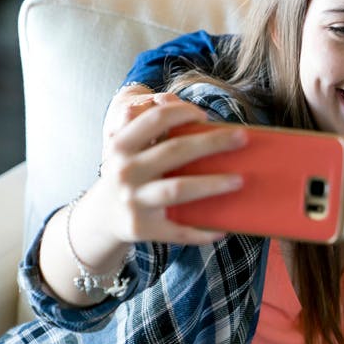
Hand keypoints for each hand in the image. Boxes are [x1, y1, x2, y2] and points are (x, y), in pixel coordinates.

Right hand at [85, 93, 247, 246]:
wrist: (102, 216)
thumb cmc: (130, 175)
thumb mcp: (129, 151)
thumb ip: (155, 134)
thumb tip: (206, 124)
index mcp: (122, 146)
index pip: (156, 119)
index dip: (183, 112)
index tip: (205, 115)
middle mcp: (125, 172)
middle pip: (175, 151)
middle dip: (212, 143)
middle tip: (241, 138)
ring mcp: (133, 201)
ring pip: (178, 189)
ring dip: (212, 184)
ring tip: (238, 180)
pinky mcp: (142, 228)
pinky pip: (178, 230)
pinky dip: (202, 231)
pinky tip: (223, 228)